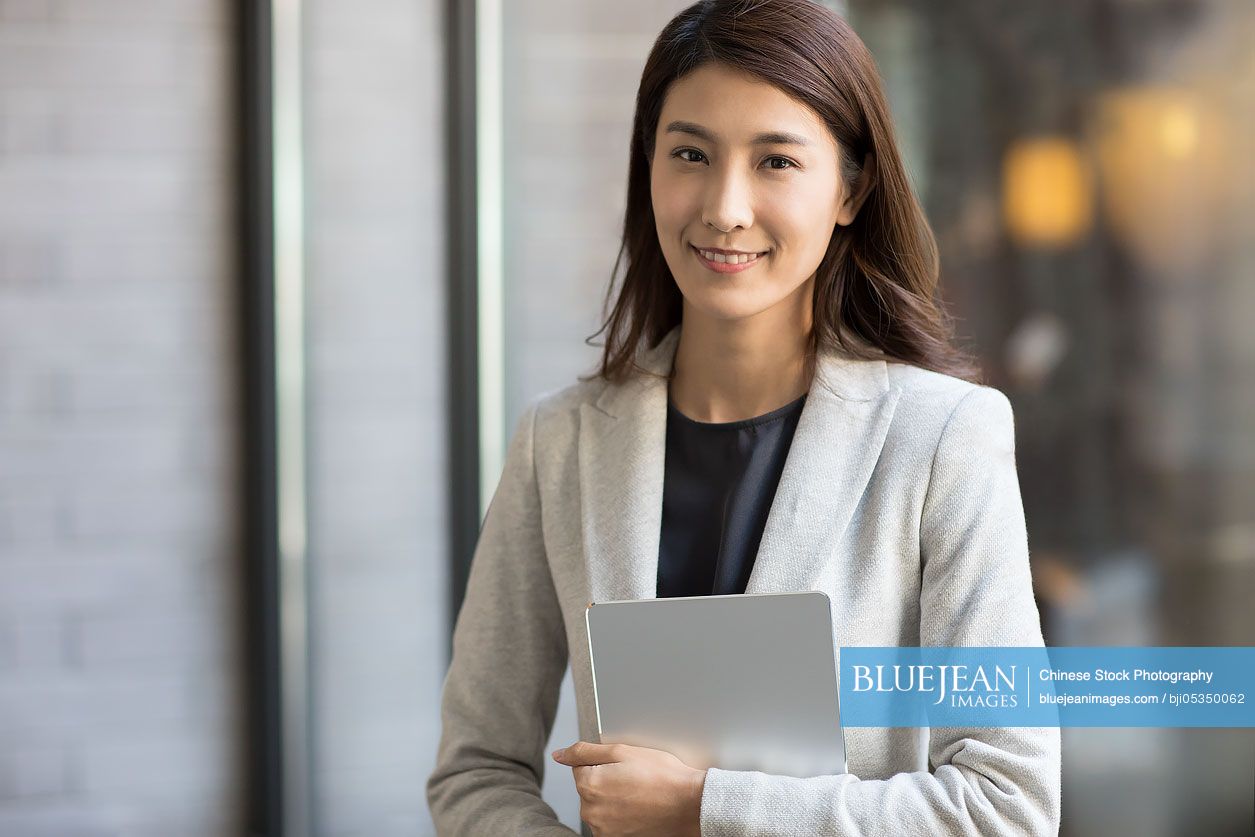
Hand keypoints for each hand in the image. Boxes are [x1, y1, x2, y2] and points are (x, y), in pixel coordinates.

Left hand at [552, 741, 706, 836]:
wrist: (689, 805)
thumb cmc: (661, 776)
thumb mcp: (622, 751)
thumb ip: (585, 751)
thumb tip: (559, 754)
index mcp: (588, 785)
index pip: (580, 767)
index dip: (603, 763)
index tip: (623, 767)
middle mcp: (590, 811)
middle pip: (588, 788)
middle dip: (606, 781)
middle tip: (634, 779)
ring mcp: (602, 829)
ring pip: (600, 806)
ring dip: (613, 800)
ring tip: (639, 795)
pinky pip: (610, 823)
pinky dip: (621, 816)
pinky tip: (640, 809)